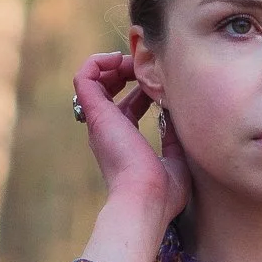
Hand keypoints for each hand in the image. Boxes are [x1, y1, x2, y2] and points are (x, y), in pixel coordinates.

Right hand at [73, 51, 189, 261]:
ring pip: (94, 80)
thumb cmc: (162, 193)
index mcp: (125, 141)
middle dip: (128, 71)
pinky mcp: (96, 114)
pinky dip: (98, 62)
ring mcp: (100, 121)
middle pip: (110, 90)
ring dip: (113, 64)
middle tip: (148, 67)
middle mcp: (108, 129)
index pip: (129, 107)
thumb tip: (176, 116)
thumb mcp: (176, 160)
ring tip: (133, 60)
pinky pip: (84, 77)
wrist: (145, 200)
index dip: (143, 89)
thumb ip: (174, 138)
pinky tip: (120, 60)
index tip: (161, 84)